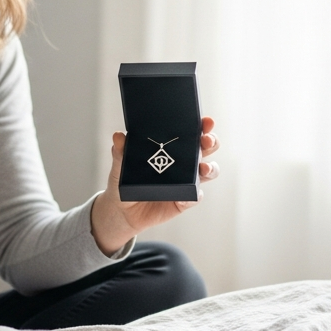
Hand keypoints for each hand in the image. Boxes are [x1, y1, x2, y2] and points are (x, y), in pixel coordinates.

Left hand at [90, 117, 219, 254]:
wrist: (122, 209)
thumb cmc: (125, 180)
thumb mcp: (121, 164)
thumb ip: (121, 151)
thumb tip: (118, 136)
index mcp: (172, 147)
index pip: (191, 132)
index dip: (202, 126)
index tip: (206, 121)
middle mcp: (184, 162)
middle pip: (206, 148)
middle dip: (211, 141)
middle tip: (206, 140)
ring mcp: (186, 181)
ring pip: (208, 171)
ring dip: (210, 168)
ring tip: (203, 168)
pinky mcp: (184, 201)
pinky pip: (194, 197)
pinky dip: (194, 195)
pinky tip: (188, 195)